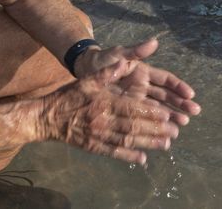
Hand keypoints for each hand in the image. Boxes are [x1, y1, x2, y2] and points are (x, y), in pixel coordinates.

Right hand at [40, 58, 187, 164]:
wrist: (47, 117)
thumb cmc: (69, 96)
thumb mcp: (88, 79)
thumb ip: (108, 72)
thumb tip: (124, 63)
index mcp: (104, 102)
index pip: (131, 108)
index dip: (150, 113)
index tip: (166, 114)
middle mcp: (103, 121)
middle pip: (133, 127)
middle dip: (155, 129)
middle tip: (174, 131)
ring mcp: (98, 136)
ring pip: (127, 141)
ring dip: (148, 143)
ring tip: (166, 144)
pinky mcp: (94, 147)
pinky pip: (114, 153)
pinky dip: (128, 156)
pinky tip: (142, 159)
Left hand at [75, 38, 200, 124]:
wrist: (85, 70)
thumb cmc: (104, 60)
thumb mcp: (119, 54)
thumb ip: (136, 51)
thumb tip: (155, 41)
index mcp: (144, 72)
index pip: (166, 80)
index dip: (179, 86)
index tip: (190, 95)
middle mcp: (144, 86)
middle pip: (166, 96)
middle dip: (180, 104)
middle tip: (193, 113)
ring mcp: (137, 99)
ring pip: (158, 108)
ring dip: (170, 116)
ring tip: (181, 125)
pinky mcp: (128, 109)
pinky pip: (143, 118)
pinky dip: (153, 125)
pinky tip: (162, 134)